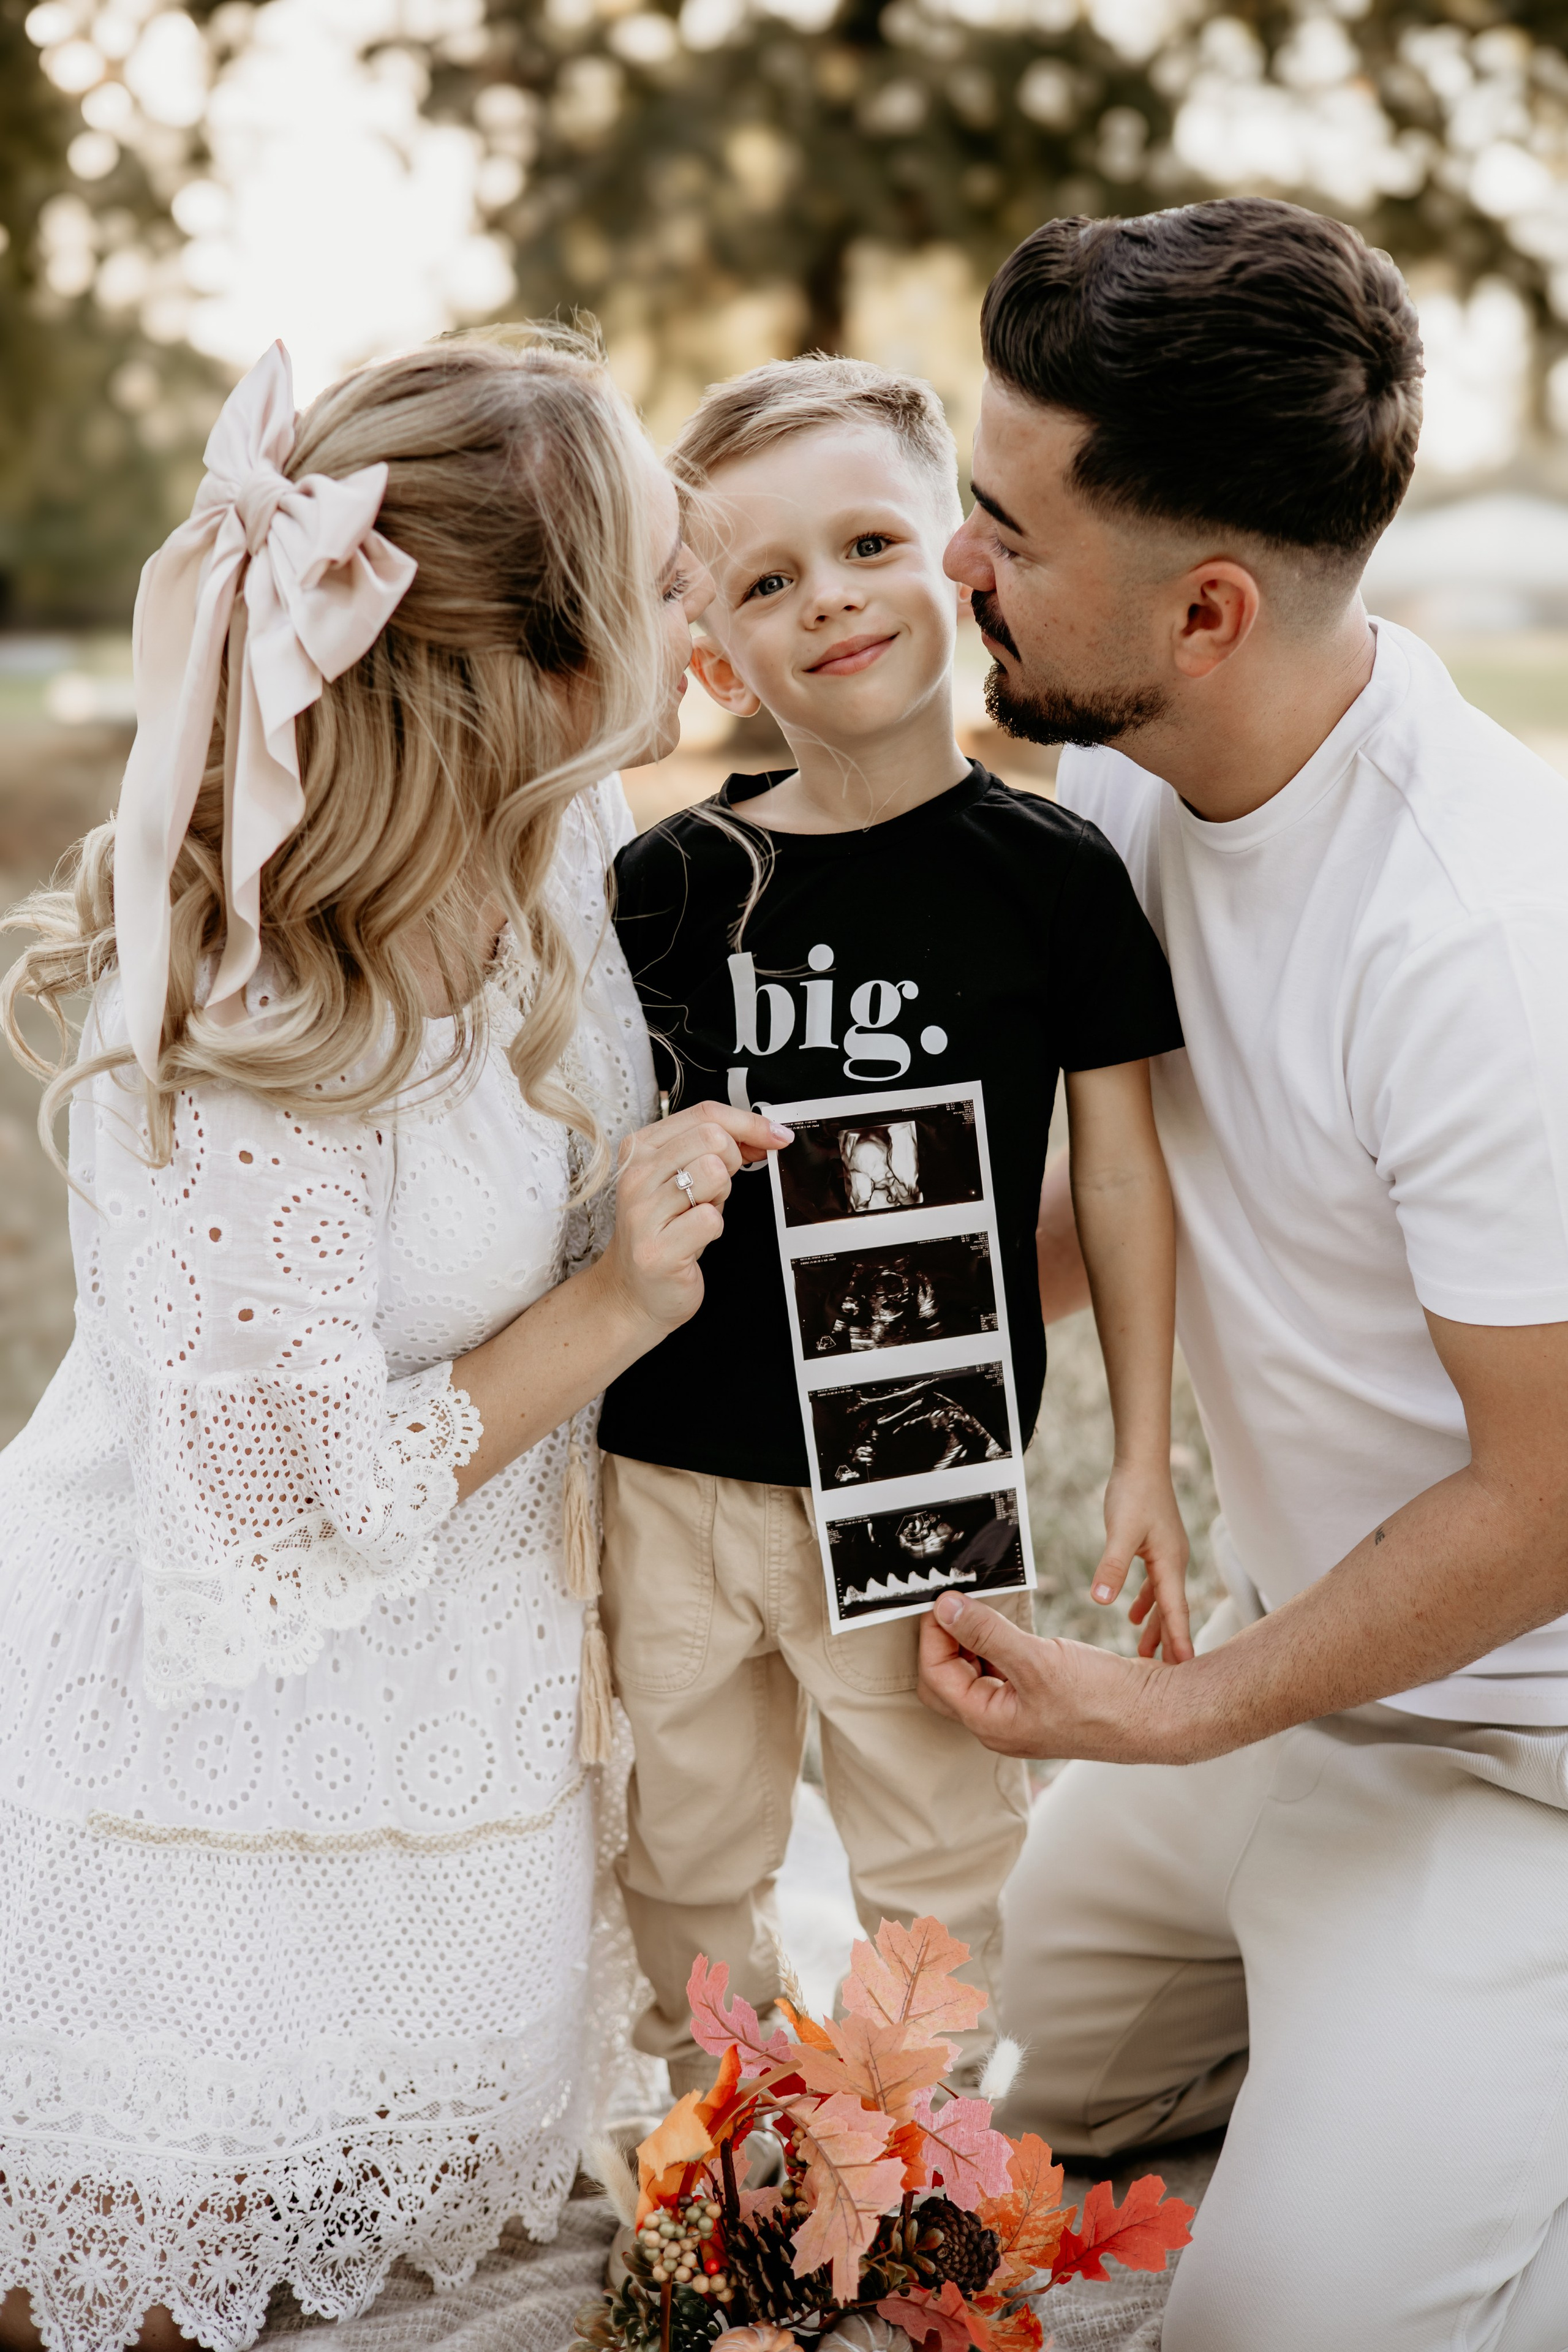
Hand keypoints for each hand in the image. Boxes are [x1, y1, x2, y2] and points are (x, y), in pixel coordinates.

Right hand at [601, 1099, 792, 1335]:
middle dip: (732, 1162)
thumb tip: (764, 1133)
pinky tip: (695, 1238)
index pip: (705, 1113)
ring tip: (700, 1212)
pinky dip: (714, 1229)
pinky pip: (711, 1220)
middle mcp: (636, 1175)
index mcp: (641, 1149)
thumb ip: (712, 1150)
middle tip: (717, 1189)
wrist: (633, 1291)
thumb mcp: (680, 1178)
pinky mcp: (658, 1249)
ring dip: (721, 1196)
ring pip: (713, 1173)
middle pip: (713, 1138)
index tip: (776, 1136)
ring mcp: (643, 1212)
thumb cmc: (663, 1232)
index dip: (750, 1123)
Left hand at [916, 1593, 1200, 1764]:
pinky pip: (1003, 1671)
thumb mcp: (1037, 1659)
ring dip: (970, 1640)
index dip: (932, 1636)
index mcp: (991, 1723)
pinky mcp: (1042, 1700)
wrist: (1158, 1714)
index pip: (937, 1677)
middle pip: (949, 1679)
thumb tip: (945, 1609)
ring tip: (975, 1606)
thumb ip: (986, 1633)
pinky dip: (996, 1645)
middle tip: (951, 1602)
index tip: (939, 1601)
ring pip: (976, 1674)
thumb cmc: (1104, 1701)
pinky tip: (1005, 1623)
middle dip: (943, 1640)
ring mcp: (1022, 1714)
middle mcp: (1001, 1724)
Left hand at [1091, 1460, 1192, 1662]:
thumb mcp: (1121, 1531)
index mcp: (1170, 1564)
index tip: (1184, 1670)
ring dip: (1156, 1625)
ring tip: (1146, 1652)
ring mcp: (1166, 1556)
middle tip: (1167, 1676)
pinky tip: (1133, 1613)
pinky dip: (1146, 1603)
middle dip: (1169, 1641)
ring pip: (1163, 1599)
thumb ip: (1112, 1566)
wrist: (1142, 1462)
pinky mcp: (1156, 1548)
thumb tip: (1101, 1601)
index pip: (1176, 1610)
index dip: (1178, 1640)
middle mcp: (1173, 1563)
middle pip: (1172, 1610)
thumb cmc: (1134, 1493)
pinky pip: (1155, 1584)